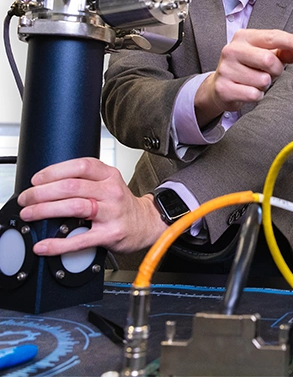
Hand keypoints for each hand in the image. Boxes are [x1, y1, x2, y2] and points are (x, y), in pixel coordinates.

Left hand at [17, 158, 165, 255]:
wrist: (146, 223)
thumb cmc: (121, 205)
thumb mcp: (109, 184)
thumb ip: (85, 180)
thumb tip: (49, 184)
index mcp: (109, 176)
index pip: (81, 166)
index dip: (55, 171)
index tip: (37, 179)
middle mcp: (111, 191)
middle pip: (72, 186)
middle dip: (43, 192)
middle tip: (27, 198)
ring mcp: (112, 212)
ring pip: (75, 207)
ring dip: (46, 210)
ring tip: (30, 214)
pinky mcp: (110, 234)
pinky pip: (80, 239)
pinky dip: (58, 244)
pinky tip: (45, 245)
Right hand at [195, 28, 292, 127]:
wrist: (219, 86)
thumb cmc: (247, 66)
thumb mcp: (264, 54)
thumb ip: (282, 52)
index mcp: (243, 37)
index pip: (272, 37)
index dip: (291, 41)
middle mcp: (232, 50)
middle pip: (269, 60)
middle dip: (276, 70)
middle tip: (270, 72)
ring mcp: (225, 69)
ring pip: (263, 80)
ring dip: (265, 84)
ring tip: (255, 81)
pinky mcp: (223, 88)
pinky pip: (253, 94)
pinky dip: (257, 95)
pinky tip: (248, 91)